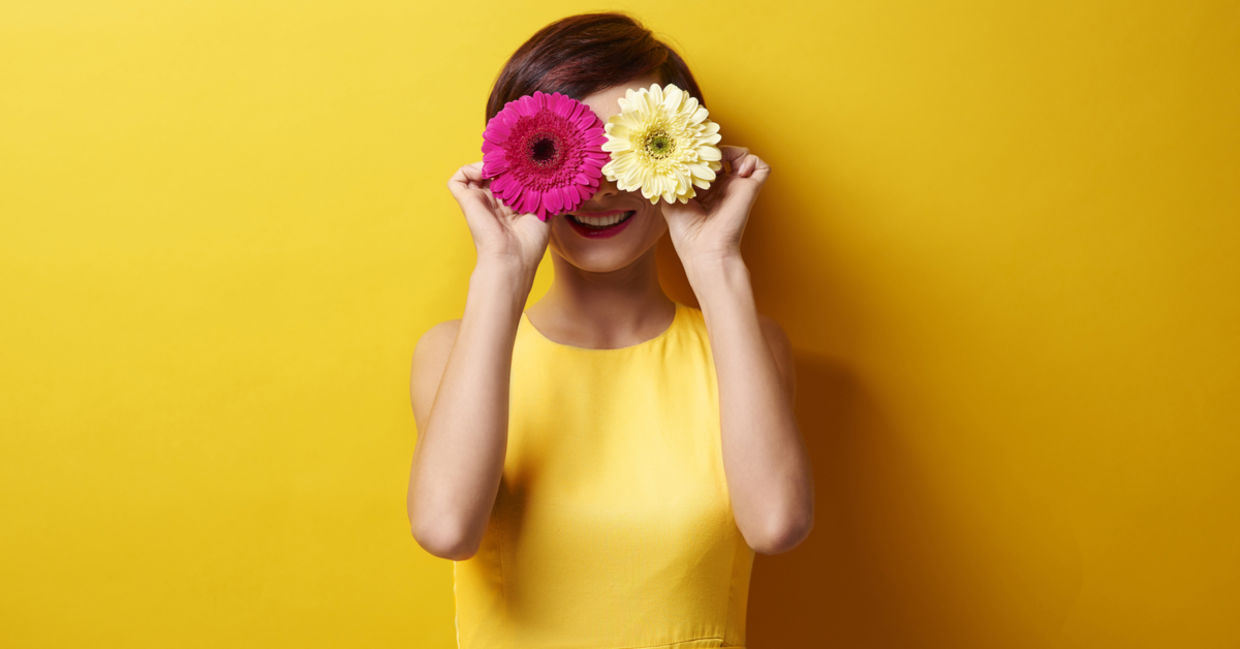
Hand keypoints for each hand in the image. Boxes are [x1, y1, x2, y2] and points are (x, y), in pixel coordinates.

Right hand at [446, 161, 549, 276]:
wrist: (513, 258)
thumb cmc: (531, 241)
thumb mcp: (544, 209)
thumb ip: (543, 189)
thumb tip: (547, 169)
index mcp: (511, 203)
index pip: (509, 175)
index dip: (515, 164)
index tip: (525, 157)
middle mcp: (494, 200)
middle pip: (492, 170)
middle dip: (502, 160)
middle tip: (513, 157)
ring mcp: (479, 200)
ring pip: (475, 170)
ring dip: (486, 163)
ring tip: (499, 166)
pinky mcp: (466, 200)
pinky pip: (457, 178)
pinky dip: (468, 169)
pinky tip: (485, 173)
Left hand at [661, 145, 770, 266]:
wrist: (706, 249)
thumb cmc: (686, 232)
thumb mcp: (669, 200)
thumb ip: (669, 179)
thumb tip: (667, 160)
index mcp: (703, 188)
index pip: (705, 160)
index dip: (699, 153)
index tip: (691, 156)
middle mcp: (721, 186)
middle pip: (723, 154)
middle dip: (713, 151)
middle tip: (705, 161)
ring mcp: (737, 186)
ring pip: (742, 155)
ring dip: (732, 152)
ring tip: (721, 166)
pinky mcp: (751, 188)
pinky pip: (761, 165)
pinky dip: (752, 161)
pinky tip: (740, 171)